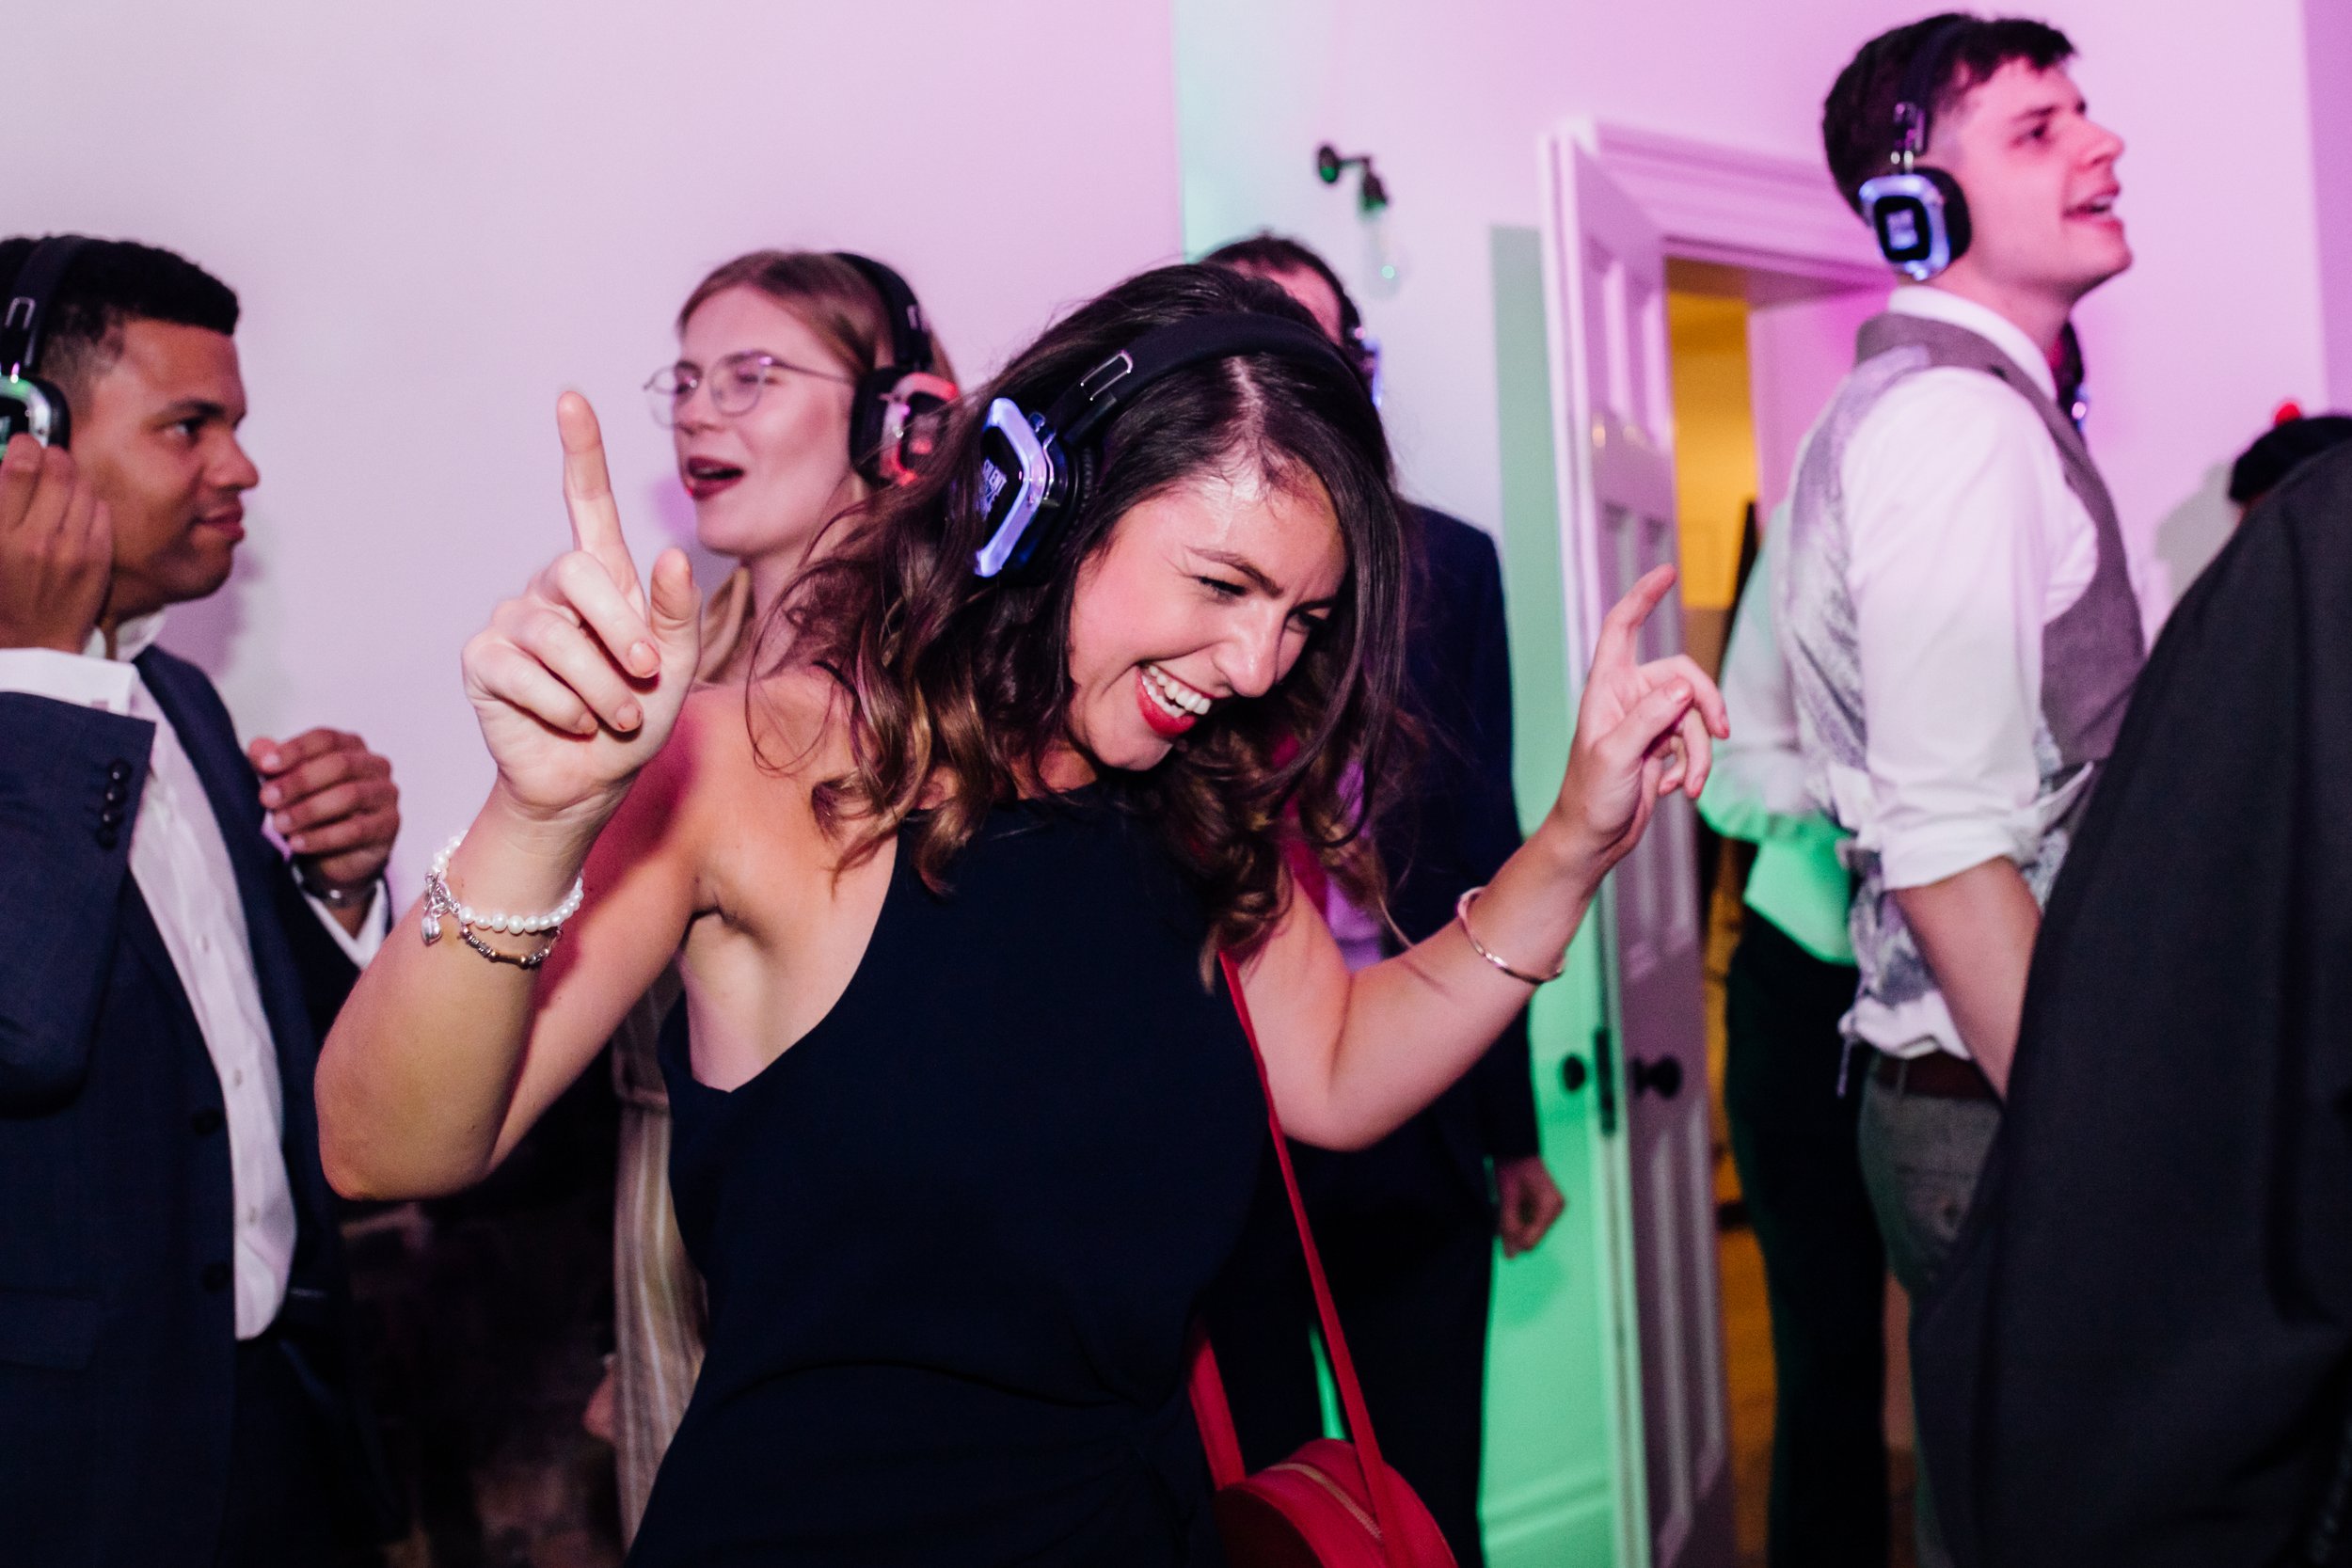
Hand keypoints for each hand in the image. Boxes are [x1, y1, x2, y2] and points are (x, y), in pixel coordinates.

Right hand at [0, 434, 111, 652]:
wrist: (32, 641)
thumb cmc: (2, 595)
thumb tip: (8, 466)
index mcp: (0, 535)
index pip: (18, 469)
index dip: (25, 446)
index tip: (25, 444)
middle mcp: (37, 539)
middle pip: (58, 471)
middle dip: (54, 455)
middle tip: (48, 457)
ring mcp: (73, 549)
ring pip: (84, 487)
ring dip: (74, 477)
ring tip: (63, 484)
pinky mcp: (99, 559)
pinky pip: (102, 510)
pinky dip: (90, 502)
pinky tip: (78, 510)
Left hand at [249, 729, 400, 893]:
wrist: (334, 855)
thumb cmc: (312, 809)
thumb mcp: (286, 784)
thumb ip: (272, 765)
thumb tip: (258, 749)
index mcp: (351, 747)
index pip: (326, 739)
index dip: (295, 750)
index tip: (265, 765)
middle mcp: (375, 767)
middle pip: (340, 765)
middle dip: (299, 781)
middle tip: (267, 798)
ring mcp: (386, 797)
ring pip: (350, 796)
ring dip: (309, 810)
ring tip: (279, 824)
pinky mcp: (388, 828)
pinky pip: (356, 831)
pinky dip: (322, 838)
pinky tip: (297, 843)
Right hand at [462, 394, 701, 827]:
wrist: (590, 783)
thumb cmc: (636, 720)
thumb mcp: (677, 669)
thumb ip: (678, 615)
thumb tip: (672, 556)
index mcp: (601, 579)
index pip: (586, 502)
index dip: (580, 451)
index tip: (571, 399)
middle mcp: (551, 589)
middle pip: (577, 573)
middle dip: (621, 632)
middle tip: (644, 678)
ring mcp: (511, 619)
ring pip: (556, 637)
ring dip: (601, 688)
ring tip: (614, 716)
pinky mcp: (482, 659)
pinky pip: (523, 672)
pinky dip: (563, 707)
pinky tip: (569, 723)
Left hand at [1495, 1155, 1566, 1256]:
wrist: (1514, 1147)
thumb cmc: (1512, 1167)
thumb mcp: (1507, 1197)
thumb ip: (1509, 1226)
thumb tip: (1511, 1257)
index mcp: (1551, 1206)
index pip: (1532, 1241)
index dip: (1513, 1240)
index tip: (1498, 1229)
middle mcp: (1555, 1209)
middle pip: (1531, 1238)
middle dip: (1512, 1232)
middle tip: (1497, 1215)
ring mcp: (1551, 1208)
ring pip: (1528, 1231)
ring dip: (1512, 1225)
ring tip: (1500, 1208)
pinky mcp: (1544, 1206)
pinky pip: (1528, 1222)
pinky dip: (1515, 1219)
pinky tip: (1505, 1207)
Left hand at [1551, 565, 1729, 872]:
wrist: (1593, 839)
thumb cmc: (1590, 797)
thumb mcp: (1616, 755)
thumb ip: (1650, 718)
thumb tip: (1685, 687)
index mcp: (1607, 688)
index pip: (1623, 628)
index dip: (1643, 597)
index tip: (1666, 573)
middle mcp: (1628, 698)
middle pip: (1685, 677)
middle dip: (1706, 708)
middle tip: (1722, 734)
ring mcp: (1648, 722)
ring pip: (1695, 717)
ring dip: (1699, 754)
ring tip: (1688, 787)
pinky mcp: (1661, 747)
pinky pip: (1694, 744)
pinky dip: (1691, 769)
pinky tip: (1673, 791)